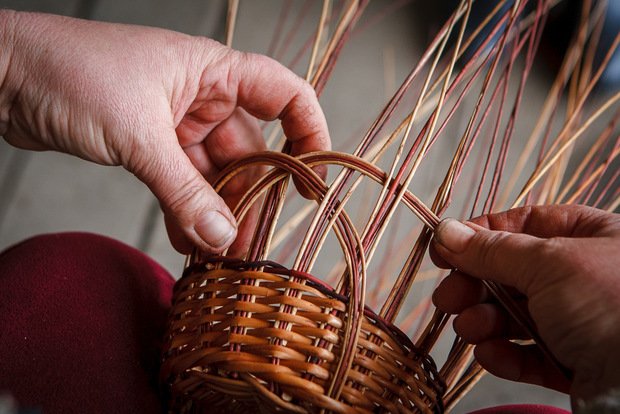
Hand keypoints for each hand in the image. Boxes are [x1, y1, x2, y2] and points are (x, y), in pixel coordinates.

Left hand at [0, 10, 329, 253]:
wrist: (3, 74)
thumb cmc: (69, 72)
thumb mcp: (137, 135)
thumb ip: (184, 191)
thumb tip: (224, 237)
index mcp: (212, 71)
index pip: (284, 94)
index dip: (309, 133)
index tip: (313, 179)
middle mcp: (201, 96)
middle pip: (250, 149)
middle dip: (252, 197)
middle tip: (249, 243)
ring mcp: (176, 122)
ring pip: (215, 173)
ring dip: (217, 212)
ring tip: (219, 253)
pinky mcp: (150, 145)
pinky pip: (183, 183)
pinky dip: (187, 211)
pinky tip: (188, 241)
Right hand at [430, 205, 619, 401]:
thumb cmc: (611, 305)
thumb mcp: (547, 263)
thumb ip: (492, 249)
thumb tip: (446, 231)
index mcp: (589, 236)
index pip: (521, 225)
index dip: (478, 237)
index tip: (443, 250)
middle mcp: (583, 275)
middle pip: (510, 272)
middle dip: (474, 286)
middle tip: (447, 298)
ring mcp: (578, 320)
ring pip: (514, 314)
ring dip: (484, 322)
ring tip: (471, 330)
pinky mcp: (573, 361)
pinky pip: (527, 352)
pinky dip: (504, 354)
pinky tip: (492, 355)